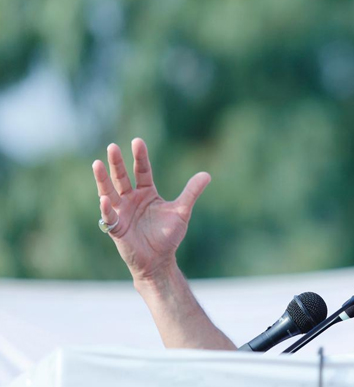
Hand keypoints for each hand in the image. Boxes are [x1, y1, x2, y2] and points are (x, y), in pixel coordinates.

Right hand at [92, 138, 210, 281]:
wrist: (159, 260)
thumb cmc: (168, 235)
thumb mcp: (181, 211)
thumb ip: (191, 192)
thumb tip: (207, 174)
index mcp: (146, 193)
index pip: (142, 171)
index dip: (140, 157)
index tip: (137, 141)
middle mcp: (131, 199)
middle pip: (122, 177)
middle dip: (117, 163)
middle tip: (113, 146)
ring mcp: (121, 212)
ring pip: (109, 192)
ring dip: (103, 179)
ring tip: (97, 163)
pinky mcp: (116, 228)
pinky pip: (108, 216)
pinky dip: (105, 208)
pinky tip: (103, 199)